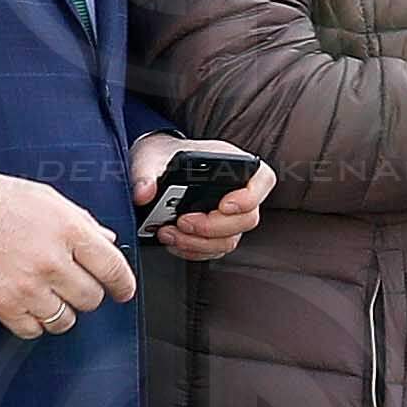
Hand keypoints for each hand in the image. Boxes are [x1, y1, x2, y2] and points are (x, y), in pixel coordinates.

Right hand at [0, 172, 138, 339]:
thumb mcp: (47, 200)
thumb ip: (81, 222)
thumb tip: (106, 241)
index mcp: (68, 231)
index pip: (113, 267)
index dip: (123, 284)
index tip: (123, 290)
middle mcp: (52, 261)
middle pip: (91, 298)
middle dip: (87, 293)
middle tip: (75, 285)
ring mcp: (29, 286)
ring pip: (65, 319)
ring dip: (61, 311)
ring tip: (49, 295)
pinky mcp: (4, 305)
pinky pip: (34, 330)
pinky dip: (34, 322)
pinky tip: (29, 305)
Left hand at [130, 131, 273, 262]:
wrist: (154, 169)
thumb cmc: (162, 156)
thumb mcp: (150, 157)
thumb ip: (146, 173)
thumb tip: (144, 193)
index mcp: (233, 163)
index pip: (262, 180)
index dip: (249, 197)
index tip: (223, 205)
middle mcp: (237, 190)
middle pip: (247, 218)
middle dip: (212, 227)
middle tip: (183, 222)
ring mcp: (229, 215)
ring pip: (230, 239)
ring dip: (199, 242)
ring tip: (170, 233)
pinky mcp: (215, 233)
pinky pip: (214, 250)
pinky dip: (193, 250)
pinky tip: (174, 241)